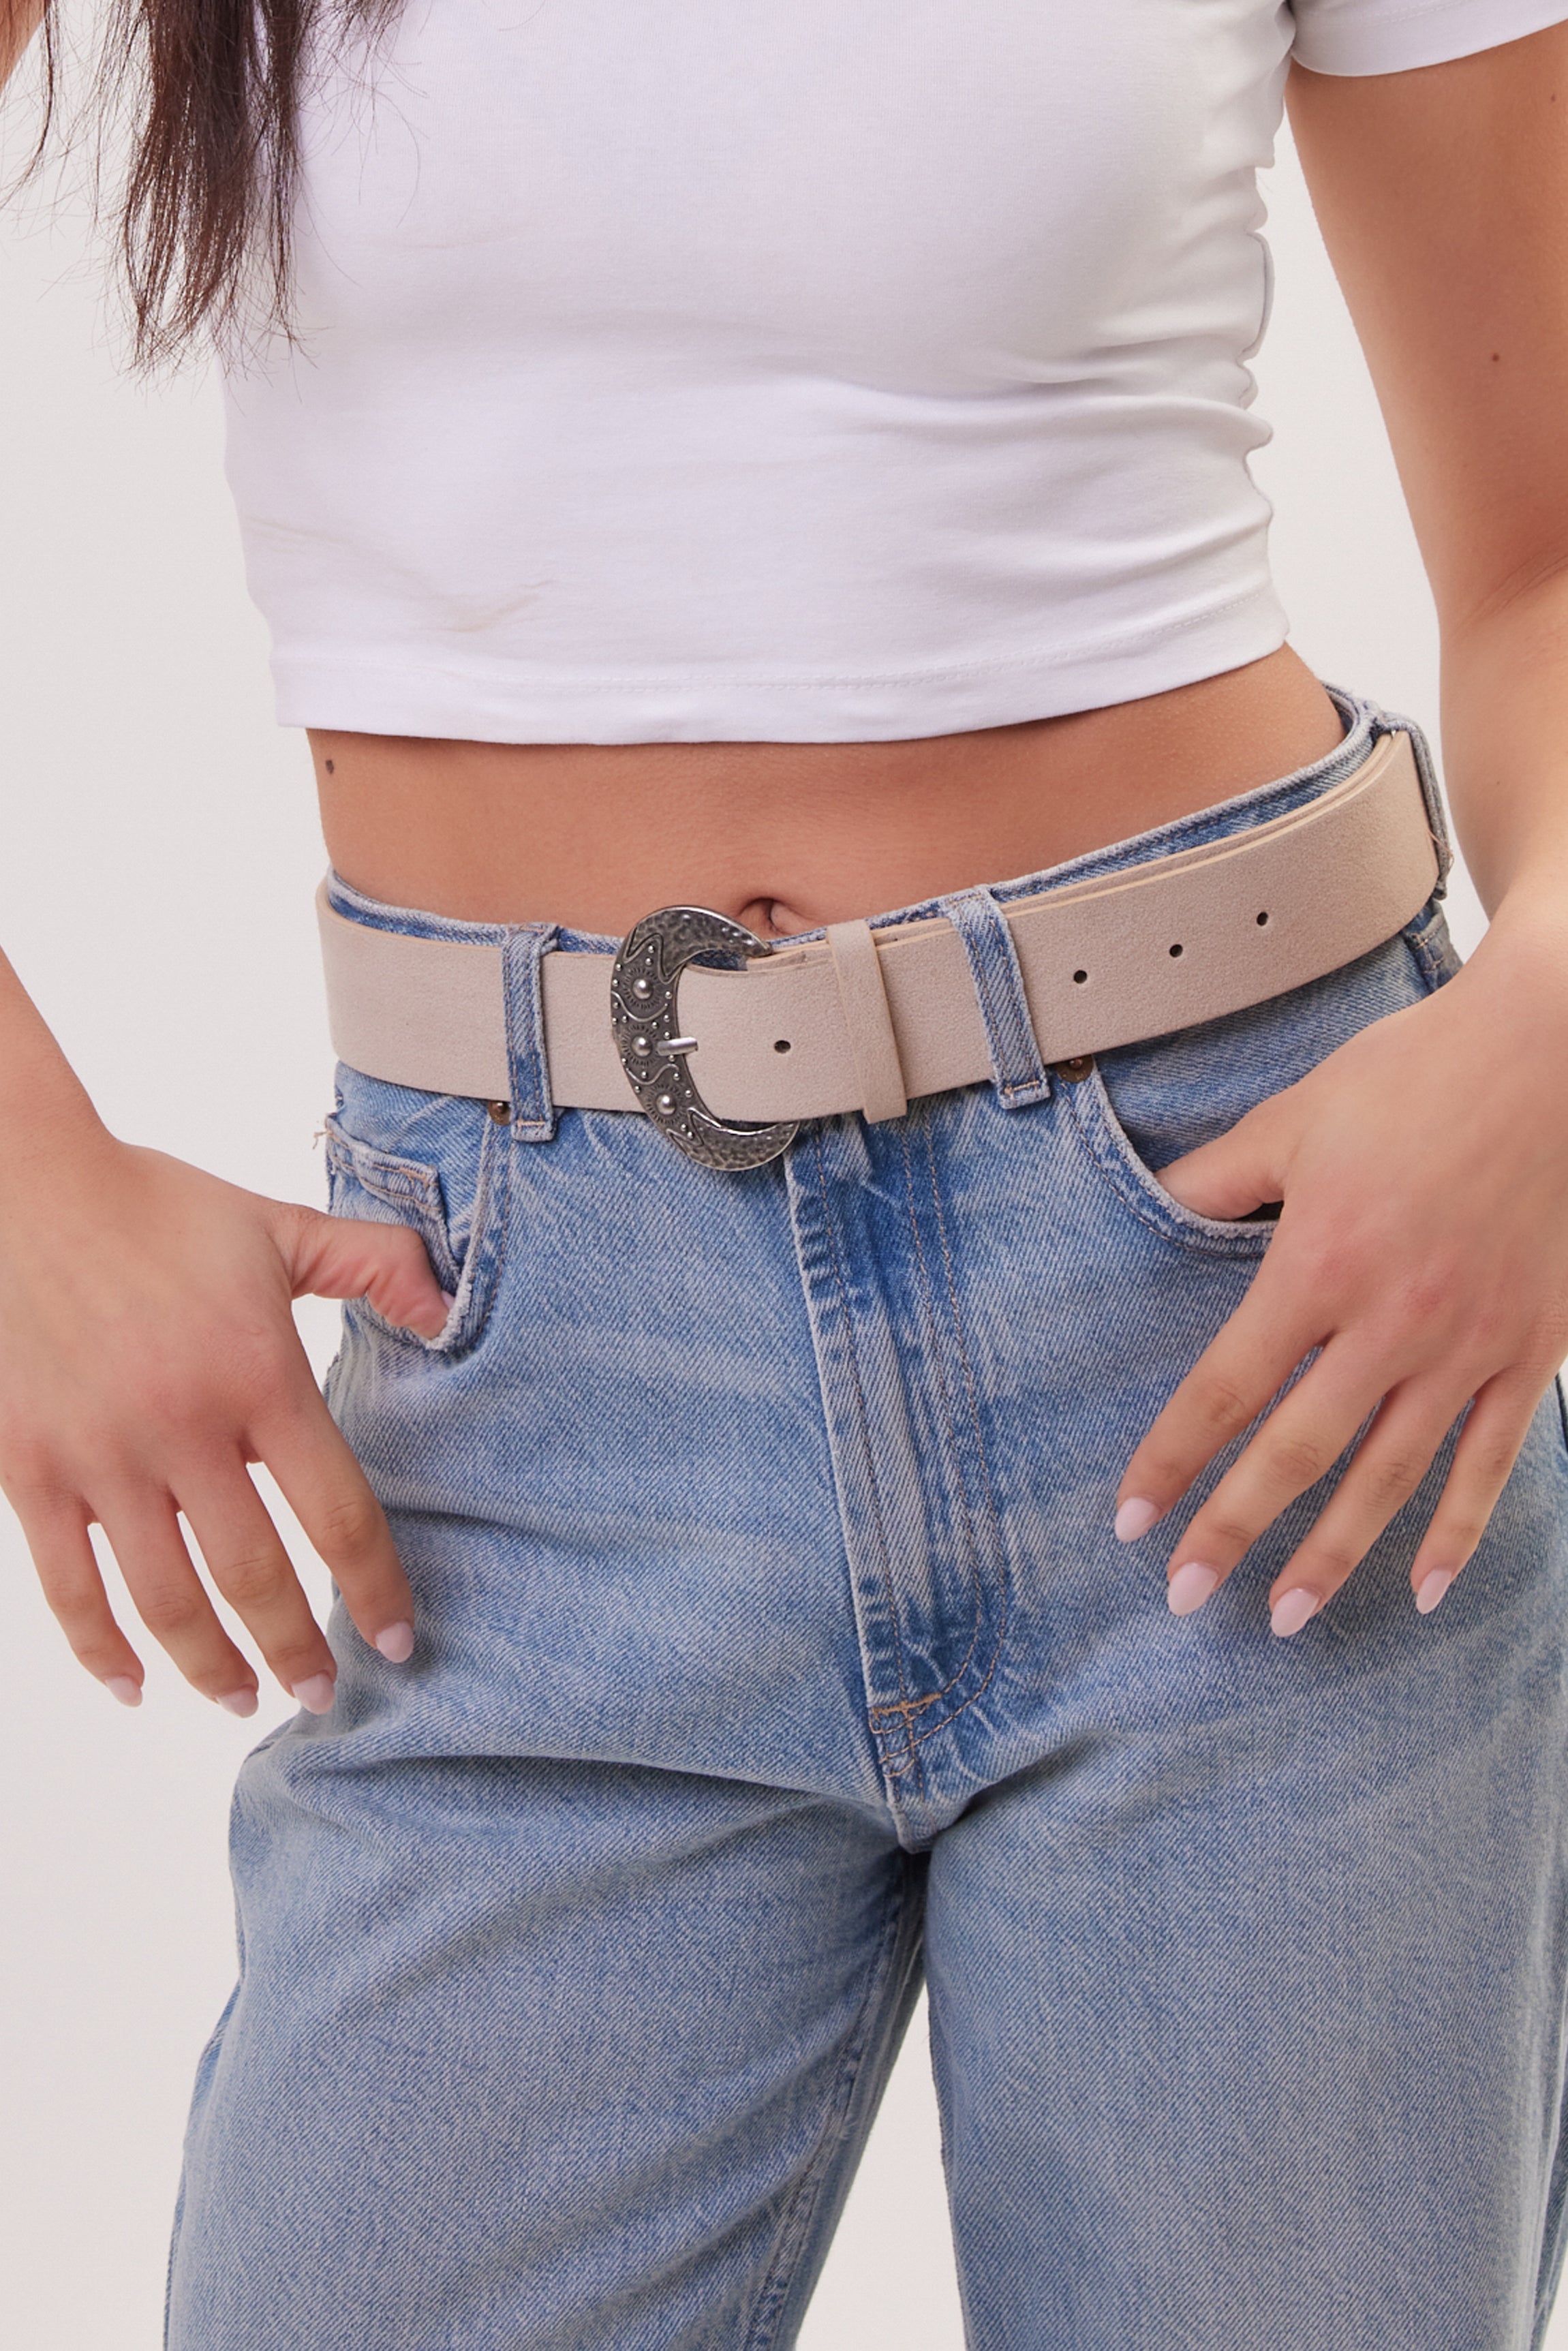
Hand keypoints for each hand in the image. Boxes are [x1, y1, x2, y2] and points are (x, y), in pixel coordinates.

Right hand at [0, 1124, 449, 1711]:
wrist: (22, 1187)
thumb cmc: (158, 1209)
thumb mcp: (279, 1228)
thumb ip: (375, 1267)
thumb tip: (450, 1317)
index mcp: (257, 1375)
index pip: (337, 1513)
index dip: (375, 1590)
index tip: (398, 1642)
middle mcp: (182, 1427)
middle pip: (255, 1577)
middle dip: (296, 1651)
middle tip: (321, 1696)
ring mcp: (101, 1455)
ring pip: (166, 1601)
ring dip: (212, 1667)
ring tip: (244, 1699)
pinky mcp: (32, 1469)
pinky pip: (69, 1586)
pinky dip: (102, 1650)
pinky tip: (134, 1685)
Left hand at [1114, 925, 1567, 1633]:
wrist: (1558, 1050)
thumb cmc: (1416, 1074)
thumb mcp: (1297, 1117)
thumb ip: (1219, 1177)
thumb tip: (1150, 1203)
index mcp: (1319, 1263)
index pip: (1225, 1389)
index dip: (1170, 1461)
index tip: (1129, 1521)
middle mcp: (1391, 1320)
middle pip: (1297, 1453)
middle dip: (1235, 1531)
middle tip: (1185, 1596)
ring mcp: (1468, 1343)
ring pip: (1389, 1475)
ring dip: (1334, 1554)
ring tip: (1285, 1617)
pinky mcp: (1531, 1349)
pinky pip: (1491, 1461)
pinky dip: (1457, 1530)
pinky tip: (1420, 1588)